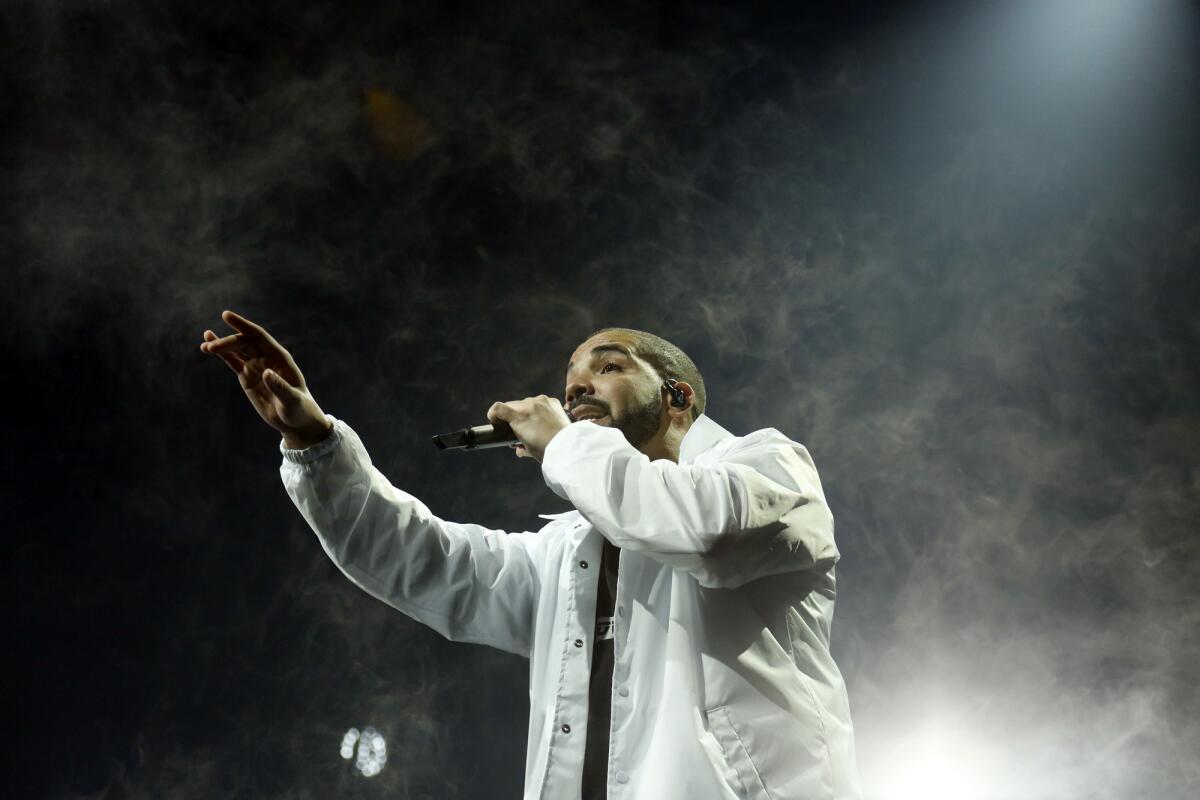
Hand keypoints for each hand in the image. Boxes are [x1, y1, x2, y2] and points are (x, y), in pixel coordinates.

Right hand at [199, 310, 332, 447]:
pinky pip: (232, 361)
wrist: (295, 420)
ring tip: (204, 346)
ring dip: (221, 345)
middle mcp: (267, 357)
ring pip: (236, 350)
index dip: (243, 325)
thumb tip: (265, 372)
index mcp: (280, 357)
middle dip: (228, 342)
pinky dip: (222, 354)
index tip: (226, 316)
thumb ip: (280, 387)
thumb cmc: (298, 409)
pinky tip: (207, 345)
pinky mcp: (247, 376)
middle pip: (244, 342)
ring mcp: (256, 366)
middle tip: (211, 348)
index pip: (259, 336)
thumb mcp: (291, 400)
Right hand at [487, 395, 571, 462]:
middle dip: (511, 416)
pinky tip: (543, 420)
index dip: (493, 415)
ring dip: (525, 412)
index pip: (498, 408)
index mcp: (519, 416)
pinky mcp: (552, 401)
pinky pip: (540, 402)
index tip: (495, 421)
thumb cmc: (546, 450)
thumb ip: (518, 445)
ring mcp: (541, 401)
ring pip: (526, 403)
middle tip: (515, 428)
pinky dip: (538, 409)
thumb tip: (517, 448)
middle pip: (512, 406)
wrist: (568, 446)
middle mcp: (529, 405)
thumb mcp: (528, 449)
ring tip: (532, 425)